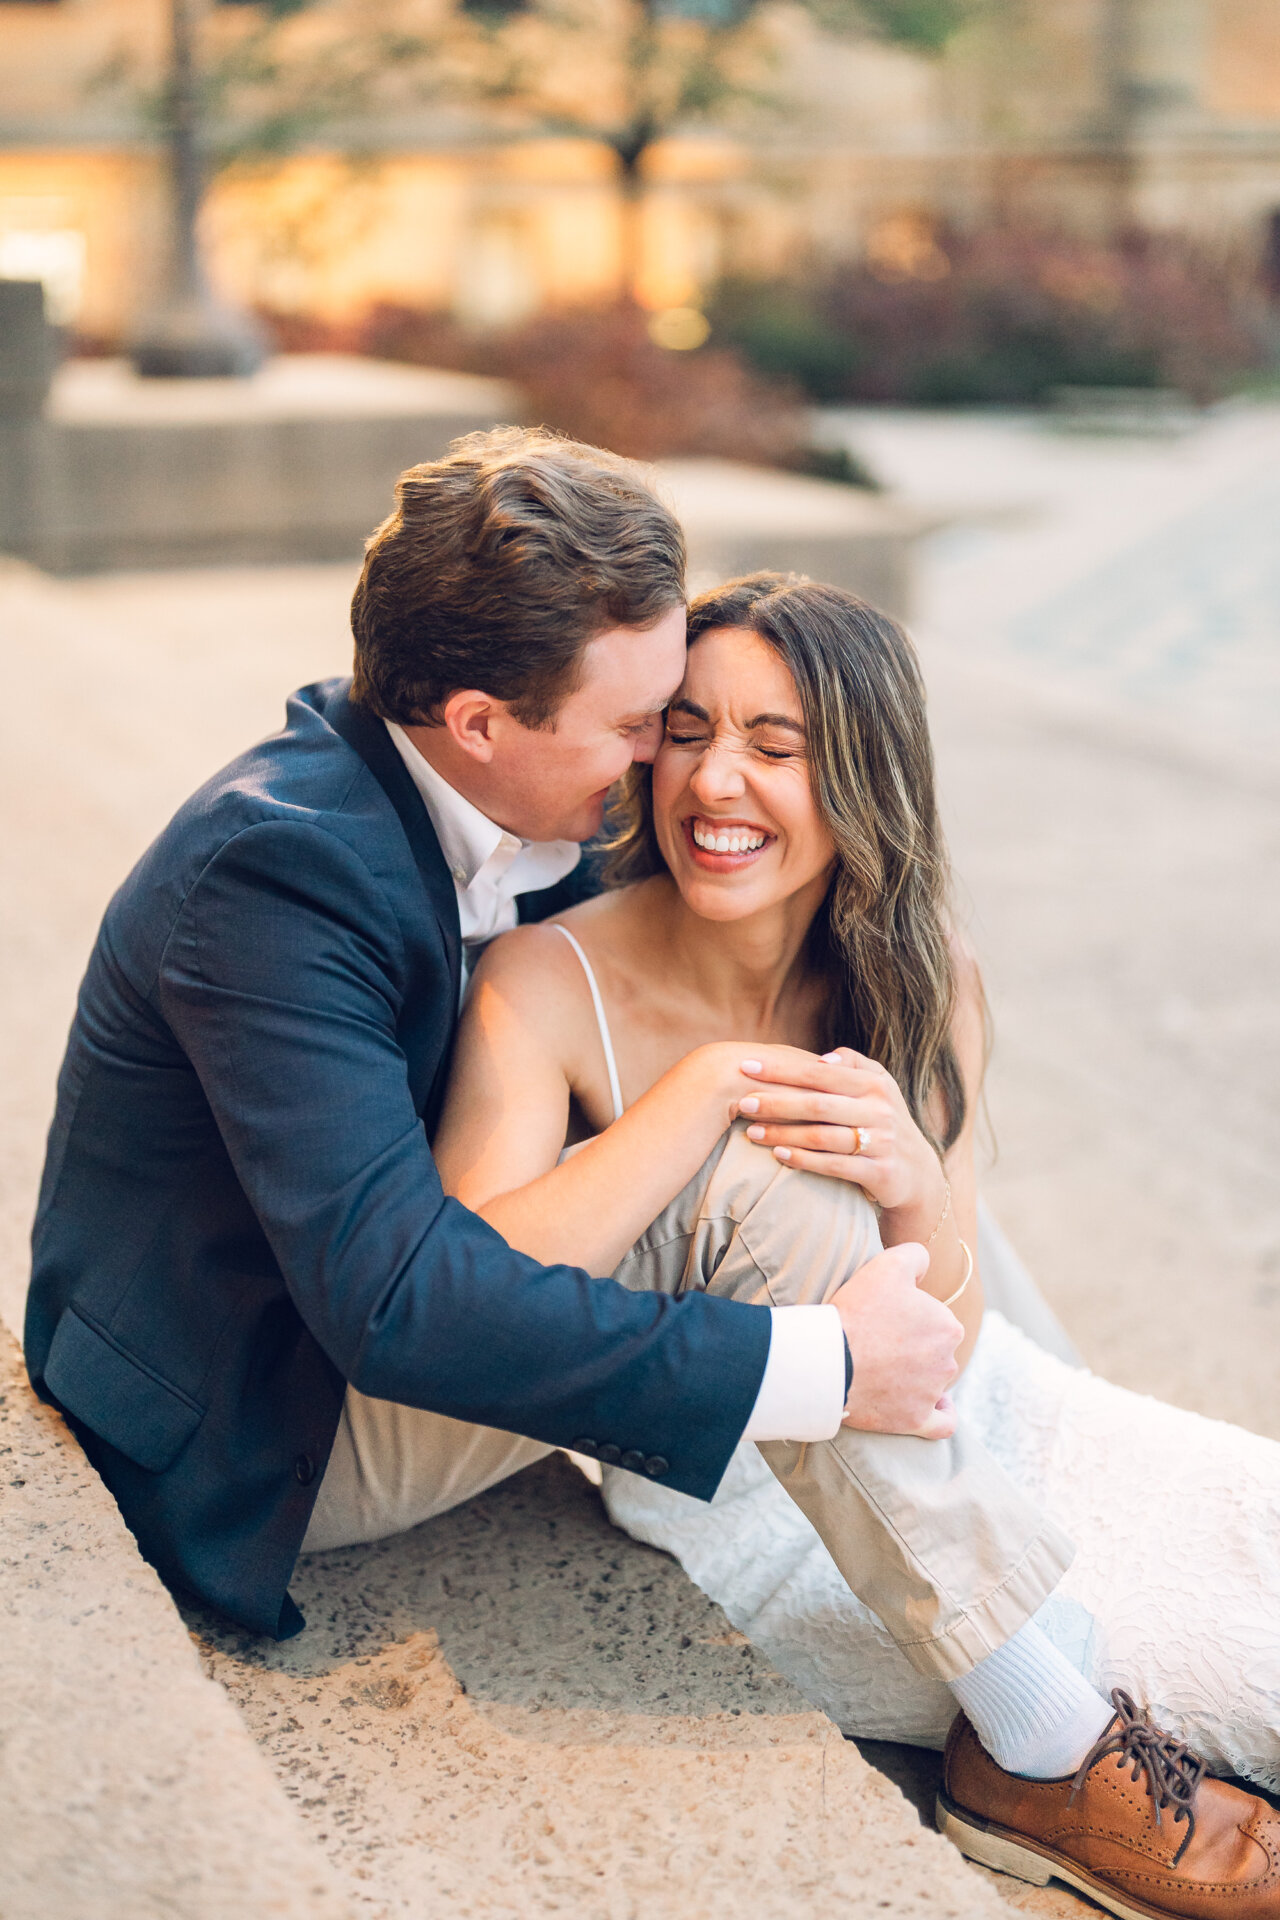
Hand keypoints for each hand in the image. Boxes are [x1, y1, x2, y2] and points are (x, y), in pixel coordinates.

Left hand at [737, 1045, 944, 1222]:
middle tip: (743, 1102)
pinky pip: (834, 1165)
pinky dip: (804, 1160)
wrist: (916, 1171)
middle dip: (776, 1102)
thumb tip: (822, 1056)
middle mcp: (880, 1110)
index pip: (820, 1073)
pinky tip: (778, 1156)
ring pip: (822, 1136)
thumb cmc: (882, 1120)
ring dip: (783, 1134)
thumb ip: (852, 1064)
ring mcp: (881, 1142)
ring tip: (751, 1132)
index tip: (746, 1066)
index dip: (782, 1069)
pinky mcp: (880, 1173)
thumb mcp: (877, 1086)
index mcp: (875, 1084)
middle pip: (817, 1104)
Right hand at [830, 1241, 961, 1439]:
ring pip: (934, 1383)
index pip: (936, 1321)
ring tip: (887, 1370)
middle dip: (917, 1347)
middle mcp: (948, 1362)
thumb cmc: (858, 1310)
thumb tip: (925, 1262)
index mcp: (948, 1327)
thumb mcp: (888, 1265)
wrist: (831, 1360)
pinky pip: (942, 1424)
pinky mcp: (914, 1420)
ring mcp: (931, 1394)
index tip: (888, 1318)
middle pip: (936, 1352)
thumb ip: (916, 1256)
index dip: (912, 1318)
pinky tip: (935, 1408)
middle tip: (882, 1343)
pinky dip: (942, 1415)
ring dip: (918, 1376)